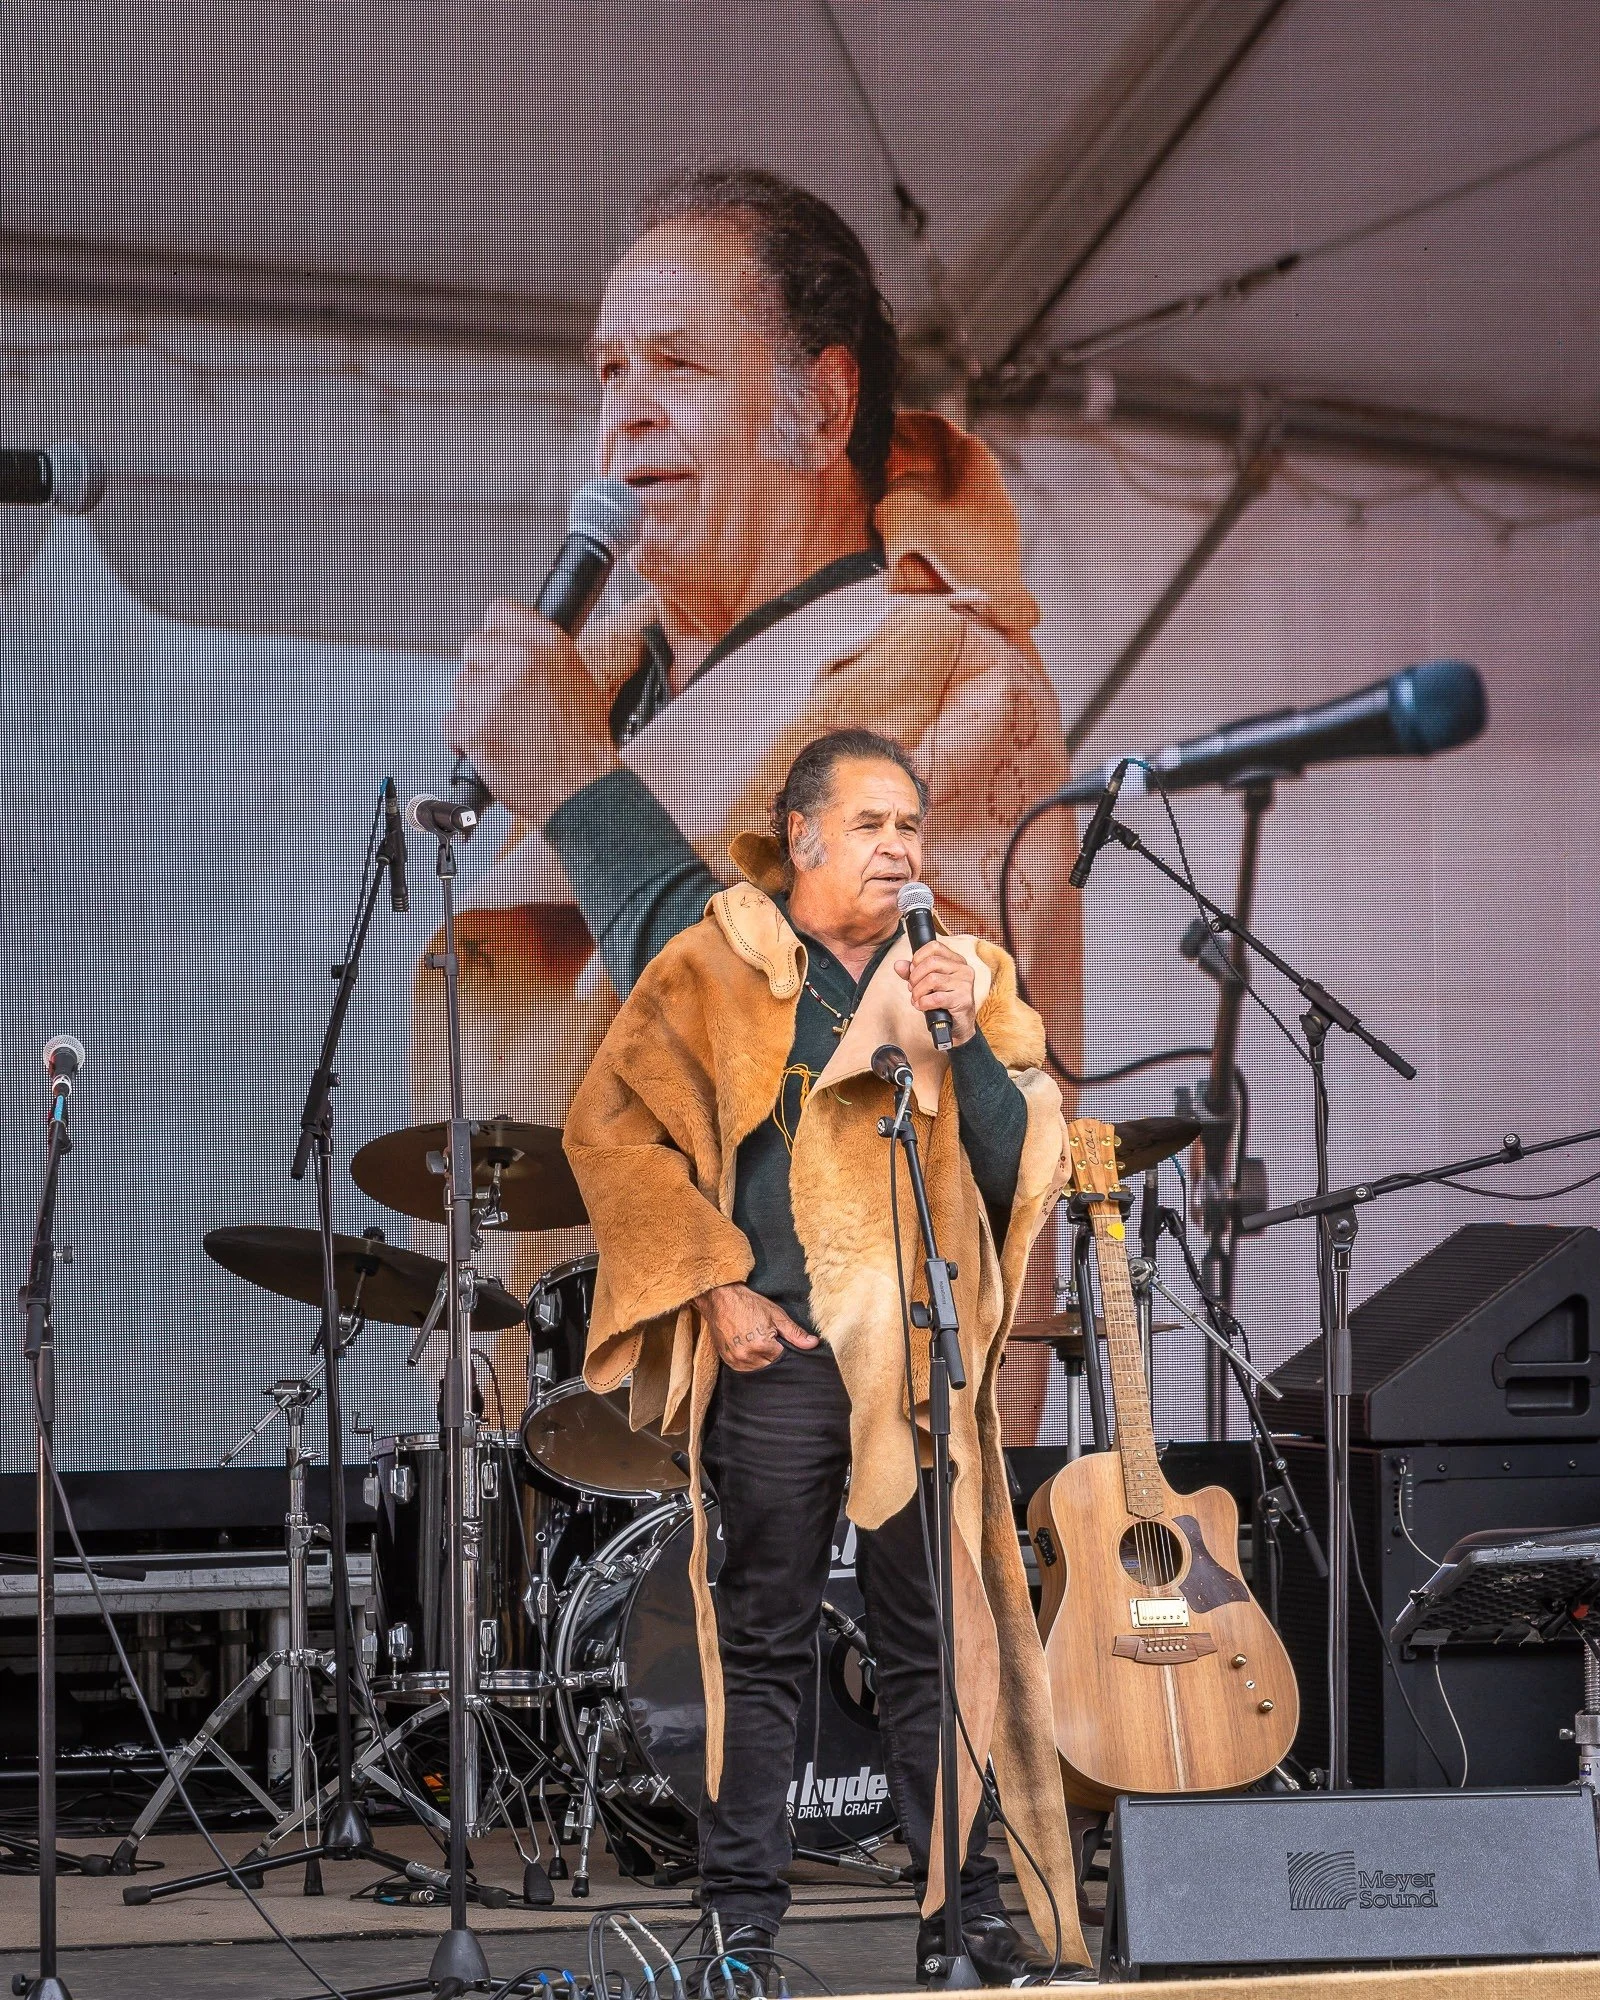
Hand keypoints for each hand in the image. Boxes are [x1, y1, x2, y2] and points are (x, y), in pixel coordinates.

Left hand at [446, 599, 617, 824]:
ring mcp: (494, 693)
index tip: (498, 655)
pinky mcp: (474, 725)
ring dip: (473, 708)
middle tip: (504, 704)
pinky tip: (493, 747)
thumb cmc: (582, 744)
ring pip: (460, 686)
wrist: (581, 789)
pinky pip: (452, 722)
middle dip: (481, 675)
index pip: (499, 612)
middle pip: (473, 648)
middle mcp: (520, 660)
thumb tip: (503, 640)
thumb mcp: (577, 680)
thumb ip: (539, 654)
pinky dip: (464, 738)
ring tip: (506, 730)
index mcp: (549, 643)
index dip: (495, 637)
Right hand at [694, 1282, 818, 1372]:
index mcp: (761, 1346)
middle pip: (770, 1367)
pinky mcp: (727, 1360)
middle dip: (774, 1357)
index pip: (782, 1360)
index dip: (786, 1351)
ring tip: (760, 1344)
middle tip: (773, 1342)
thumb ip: (795, 1333)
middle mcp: (747, 1356)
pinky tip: (751, 1349)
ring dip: (762, 1361)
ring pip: (757, 1370)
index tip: (783, 1342)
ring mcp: (735, 1359)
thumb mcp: (776, 1315)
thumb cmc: (749, 1303)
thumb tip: (813, 1344)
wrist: (720, 1298)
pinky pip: (744, 1369)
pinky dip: (750, 1362)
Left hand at [894, 938, 977, 1046]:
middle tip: (912, 988)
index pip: (935, 946)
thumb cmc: (944, 1001)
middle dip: (915, 977)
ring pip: (932, 980)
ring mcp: (965, 984)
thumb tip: (898, 964)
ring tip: (917, 999)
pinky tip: (922, 1006)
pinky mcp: (963, 1000)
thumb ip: (912, 972)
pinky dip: (923, 1003)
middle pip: (931, 963)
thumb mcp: (927, 984)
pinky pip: (936, 998)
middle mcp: (964, 969)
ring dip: (917, 992)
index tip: (913, 970)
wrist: (959, 1025)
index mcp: (957, 961)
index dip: (918, 957)